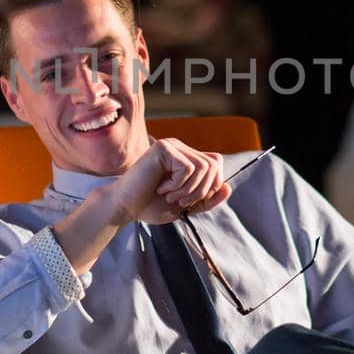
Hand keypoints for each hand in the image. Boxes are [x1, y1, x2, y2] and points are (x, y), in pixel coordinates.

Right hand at [105, 138, 230, 225]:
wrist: (125, 207)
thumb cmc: (151, 205)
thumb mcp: (187, 205)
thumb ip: (207, 199)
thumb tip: (228, 188)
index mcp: (186, 158)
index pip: (215, 162)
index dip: (211, 184)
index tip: (192, 201)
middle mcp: (180, 148)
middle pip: (213, 165)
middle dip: (201, 191)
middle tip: (181, 202)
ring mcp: (171, 146)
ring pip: (202, 167)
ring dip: (189, 190)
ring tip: (171, 197)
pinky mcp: (163, 149)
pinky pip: (187, 168)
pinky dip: (178, 185)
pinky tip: (161, 188)